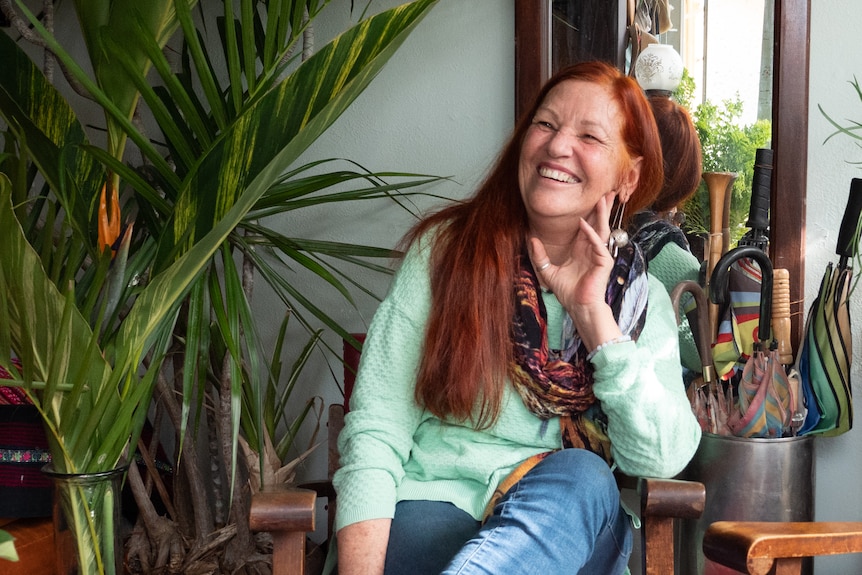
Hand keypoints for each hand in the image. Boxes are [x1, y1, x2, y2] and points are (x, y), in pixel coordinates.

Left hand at [528, 193, 620, 348]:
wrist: (578, 307)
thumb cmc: (568, 292)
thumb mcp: (548, 271)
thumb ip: (540, 255)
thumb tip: (531, 239)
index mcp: (582, 249)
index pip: (586, 226)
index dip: (588, 212)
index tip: (586, 196)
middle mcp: (593, 249)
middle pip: (598, 223)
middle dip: (601, 207)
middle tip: (603, 190)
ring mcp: (600, 254)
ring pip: (602, 229)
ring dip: (602, 214)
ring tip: (603, 198)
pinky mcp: (603, 262)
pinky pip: (598, 244)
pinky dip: (591, 233)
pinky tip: (584, 223)